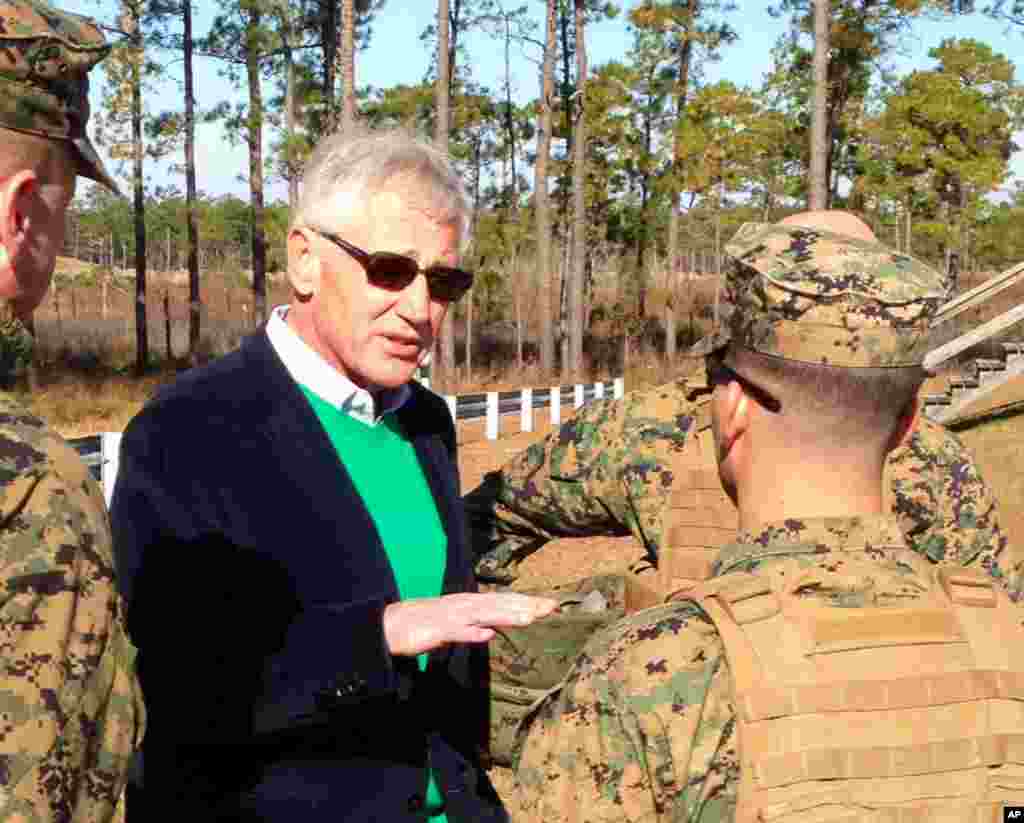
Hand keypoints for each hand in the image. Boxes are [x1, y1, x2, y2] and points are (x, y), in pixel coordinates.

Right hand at [383, 592, 557, 656]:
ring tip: (530, 618)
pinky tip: (487, 635)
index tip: (550, 605)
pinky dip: (471, 632)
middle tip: (552, 607)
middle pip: (499, 604)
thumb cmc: (420, 626)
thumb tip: (490, 633)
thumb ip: (470, 629)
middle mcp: (463, 605)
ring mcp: (450, 616)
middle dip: (526, 605)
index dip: (526, 603)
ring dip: (506, 615)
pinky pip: (456, 632)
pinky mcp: (436, 630)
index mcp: (467, 604)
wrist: (388, 625)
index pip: (502, 602)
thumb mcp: (451, 628)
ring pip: (484, 614)